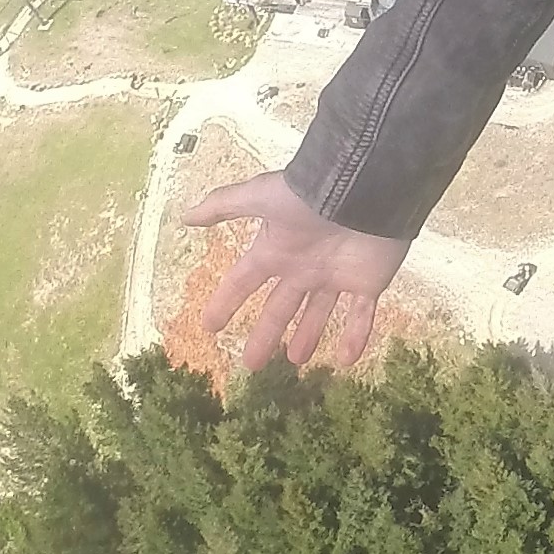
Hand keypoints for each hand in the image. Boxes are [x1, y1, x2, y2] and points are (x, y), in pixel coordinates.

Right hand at [186, 171, 409, 373]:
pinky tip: (347, 361)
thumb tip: (186, 215)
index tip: (210, 326)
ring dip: (309, 336)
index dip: (226, 302)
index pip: (243, 281)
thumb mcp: (261, 196)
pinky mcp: (367, 281)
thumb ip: (224, 205)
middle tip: (252, 364)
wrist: (365, 189)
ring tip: (296, 361)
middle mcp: (304, 266)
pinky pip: (361, 316)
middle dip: (266, 333)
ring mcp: (336, 275)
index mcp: (277, 250)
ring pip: (319, 313)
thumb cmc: (310, 195)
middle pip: (280, 307)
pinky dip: (356, 338)